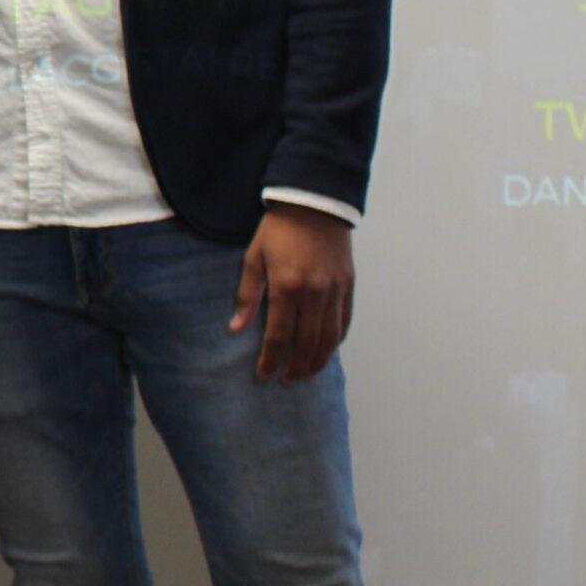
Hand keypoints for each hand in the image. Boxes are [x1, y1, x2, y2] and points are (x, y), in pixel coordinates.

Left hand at [230, 206, 354, 382]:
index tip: (263, 374)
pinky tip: (325, 352)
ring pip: (330, 338)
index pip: (280, 336)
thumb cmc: (278, 230)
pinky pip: (344, 322)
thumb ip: (248, 295)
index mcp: (287, 287)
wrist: (313, 204)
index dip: (271, 359)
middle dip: (295, 367)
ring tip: (305, 375)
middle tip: (285, 381)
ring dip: (317, 361)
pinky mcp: (349, 286)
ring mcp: (335, 291)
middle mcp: (315, 294)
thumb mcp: (254, 258)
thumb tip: (237, 328)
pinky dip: (336, 342)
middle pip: (307, 343)